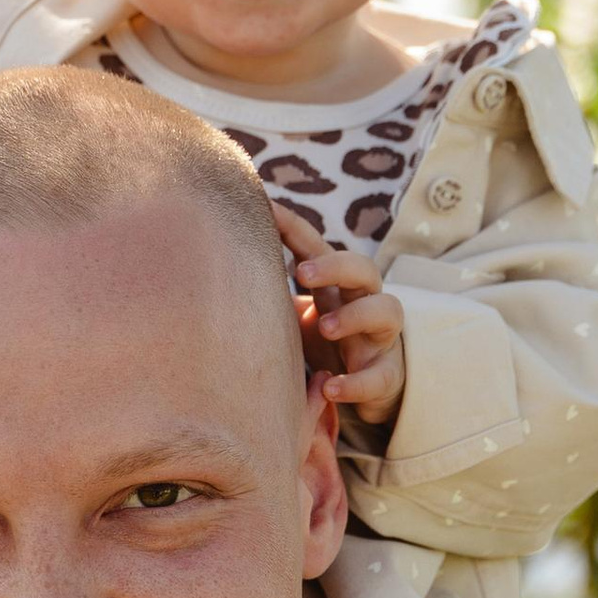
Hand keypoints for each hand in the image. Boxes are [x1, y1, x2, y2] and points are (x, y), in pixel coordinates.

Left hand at [270, 203, 407, 421]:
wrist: (364, 381)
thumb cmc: (323, 339)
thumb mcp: (296, 315)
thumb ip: (269, 297)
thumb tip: (211, 275)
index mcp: (335, 284)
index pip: (318, 248)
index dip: (295, 228)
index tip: (266, 210)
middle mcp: (363, 301)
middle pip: (363, 268)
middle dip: (334, 266)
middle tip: (301, 273)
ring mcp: (379, 336)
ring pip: (386, 310)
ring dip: (355, 315)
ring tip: (324, 327)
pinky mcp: (385, 373)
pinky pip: (379, 374)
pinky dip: (357, 381)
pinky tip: (331, 388)